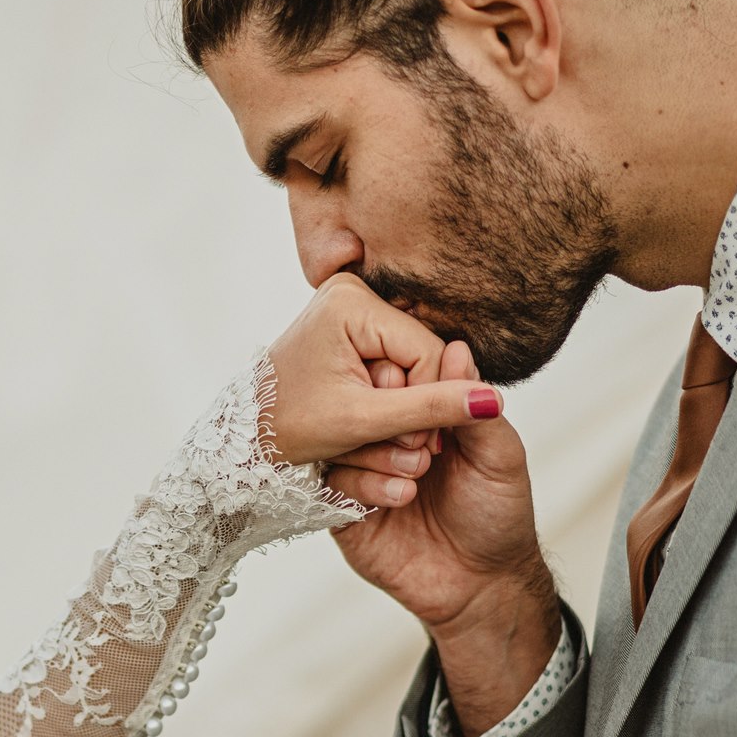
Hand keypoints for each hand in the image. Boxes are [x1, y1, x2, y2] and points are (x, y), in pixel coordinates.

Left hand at [261, 274, 505, 467]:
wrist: (244, 442)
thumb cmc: (291, 430)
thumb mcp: (363, 422)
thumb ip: (429, 410)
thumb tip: (492, 400)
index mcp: (350, 301)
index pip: (427, 351)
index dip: (427, 402)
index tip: (410, 443)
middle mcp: (350, 292)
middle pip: (419, 355)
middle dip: (410, 405)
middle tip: (391, 444)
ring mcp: (348, 308)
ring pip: (408, 363)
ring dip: (399, 406)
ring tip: (370, 434)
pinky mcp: (348, 328)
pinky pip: (391, 363)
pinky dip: (385, 398)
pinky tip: (365, 418)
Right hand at [322, 336, 560, 736]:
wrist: (480, 586)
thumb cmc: (497, 517)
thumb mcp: (498, 454)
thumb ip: (472, 405)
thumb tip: (456, 348)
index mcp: (423, 417)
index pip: (394, 376)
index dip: (400, 376)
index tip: (412, 385)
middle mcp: (387, 439)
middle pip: (358, 402)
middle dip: (384, 413)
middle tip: (419, 437)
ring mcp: (362, 473)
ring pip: (338, 441)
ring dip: (376, 452)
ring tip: (418, 472)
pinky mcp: (343, 509)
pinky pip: (331, 485)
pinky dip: (364, 486)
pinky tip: (400, 499)